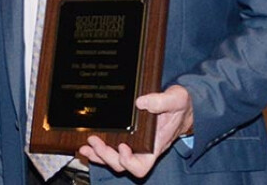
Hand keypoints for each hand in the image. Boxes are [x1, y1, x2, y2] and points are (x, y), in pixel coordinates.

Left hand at [78, 84, 194, 177]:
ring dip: (97, 154)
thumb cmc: (180, 106)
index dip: (129, 161)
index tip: (122, 146)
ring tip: (86, 146)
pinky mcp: (126, 137)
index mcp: (155, 146)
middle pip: (121, 164)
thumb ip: (161, 101)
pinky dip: (97, 149)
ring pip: (112, 159)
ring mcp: (133, 145)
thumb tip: (141, 102)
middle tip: (95, 141)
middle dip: (105, 155)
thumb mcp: (176, 99)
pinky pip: (110, 149)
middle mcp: (143, 149)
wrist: (181, 105)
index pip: (141, 166)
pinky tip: (87, 143)